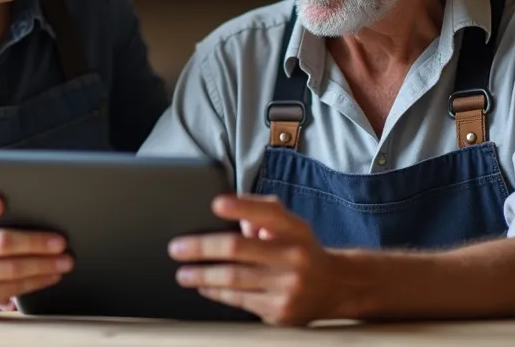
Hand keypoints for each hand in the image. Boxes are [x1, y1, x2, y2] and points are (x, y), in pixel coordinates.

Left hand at [169, 195, 342, 325]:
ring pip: (234, 279)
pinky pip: (239, 300)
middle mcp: (293, 256)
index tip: (216, 204)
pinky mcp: (280, 311)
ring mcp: (287, 286)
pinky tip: (205, 286)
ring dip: (201, 275)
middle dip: (201, 248)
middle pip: (238, 249)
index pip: (267, 213)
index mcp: (295, 230)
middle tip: (177, 248)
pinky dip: (217, 292)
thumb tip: (235, 213)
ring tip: (183, 273)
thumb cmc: (303, 250)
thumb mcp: (291, 226)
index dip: (241, 207)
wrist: (337, 287)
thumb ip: (263, 214)